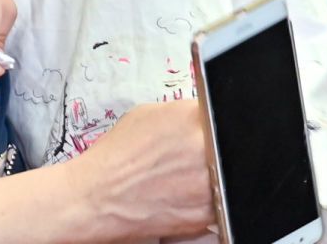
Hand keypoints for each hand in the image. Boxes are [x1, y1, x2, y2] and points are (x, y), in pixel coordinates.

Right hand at [72, 100, 216, 239]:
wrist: (97, 199)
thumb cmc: (116, 158)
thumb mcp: (149, 115)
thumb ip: (185, 112)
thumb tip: (205, 112)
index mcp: (193, 118)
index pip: (225, 112)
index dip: (217, 122)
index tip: (212, 127)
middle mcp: (205, 150)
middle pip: (230, 144)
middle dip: (216, 147)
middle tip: (194, 153)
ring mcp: (209, 185)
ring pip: (228, 173)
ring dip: (214, 171)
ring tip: (188, 173)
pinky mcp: (206, 214)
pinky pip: (220, 200)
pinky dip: (209, 197)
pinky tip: (185, 192)